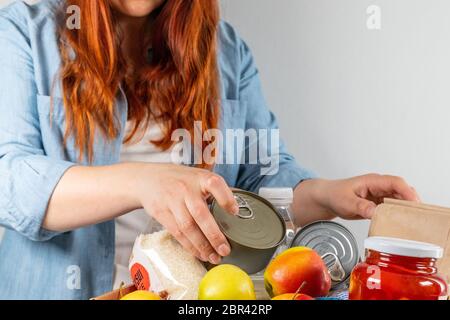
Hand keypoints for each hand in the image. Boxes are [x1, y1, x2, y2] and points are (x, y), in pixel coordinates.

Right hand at [134, 163, 238, 263]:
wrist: (147, 179)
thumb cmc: (180, 180)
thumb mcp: (198, 177)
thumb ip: (214, 191)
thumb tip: (237, 211)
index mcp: (199, 177)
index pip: (215, 184)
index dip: (226, 198)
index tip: (235, 212)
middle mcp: (186, 188)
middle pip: (200, 214)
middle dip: (214, 235)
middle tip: (225, 250)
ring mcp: (172, 201)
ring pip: (188, 227)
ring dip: (202, 245)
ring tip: (214, 257)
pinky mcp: (161, 213)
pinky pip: (177, 233)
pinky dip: (189, 246)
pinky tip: (199, 253)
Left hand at [294, 174, 419, 223]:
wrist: (326, 198)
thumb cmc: (334, 194)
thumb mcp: (346, 202)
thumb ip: (361, 207)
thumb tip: (376, 212)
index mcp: (372, 181)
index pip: (395, 183)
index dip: (407, 192)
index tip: (414, 203)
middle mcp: (378, 186)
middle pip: (402, 191)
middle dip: (410, 202)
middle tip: (416, 216)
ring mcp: (379, 195)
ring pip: (399, 200)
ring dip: (405, 209)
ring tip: (411, 221)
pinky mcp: (378, 204)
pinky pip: (392, 208)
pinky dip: (397, 214)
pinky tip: (400, 223)